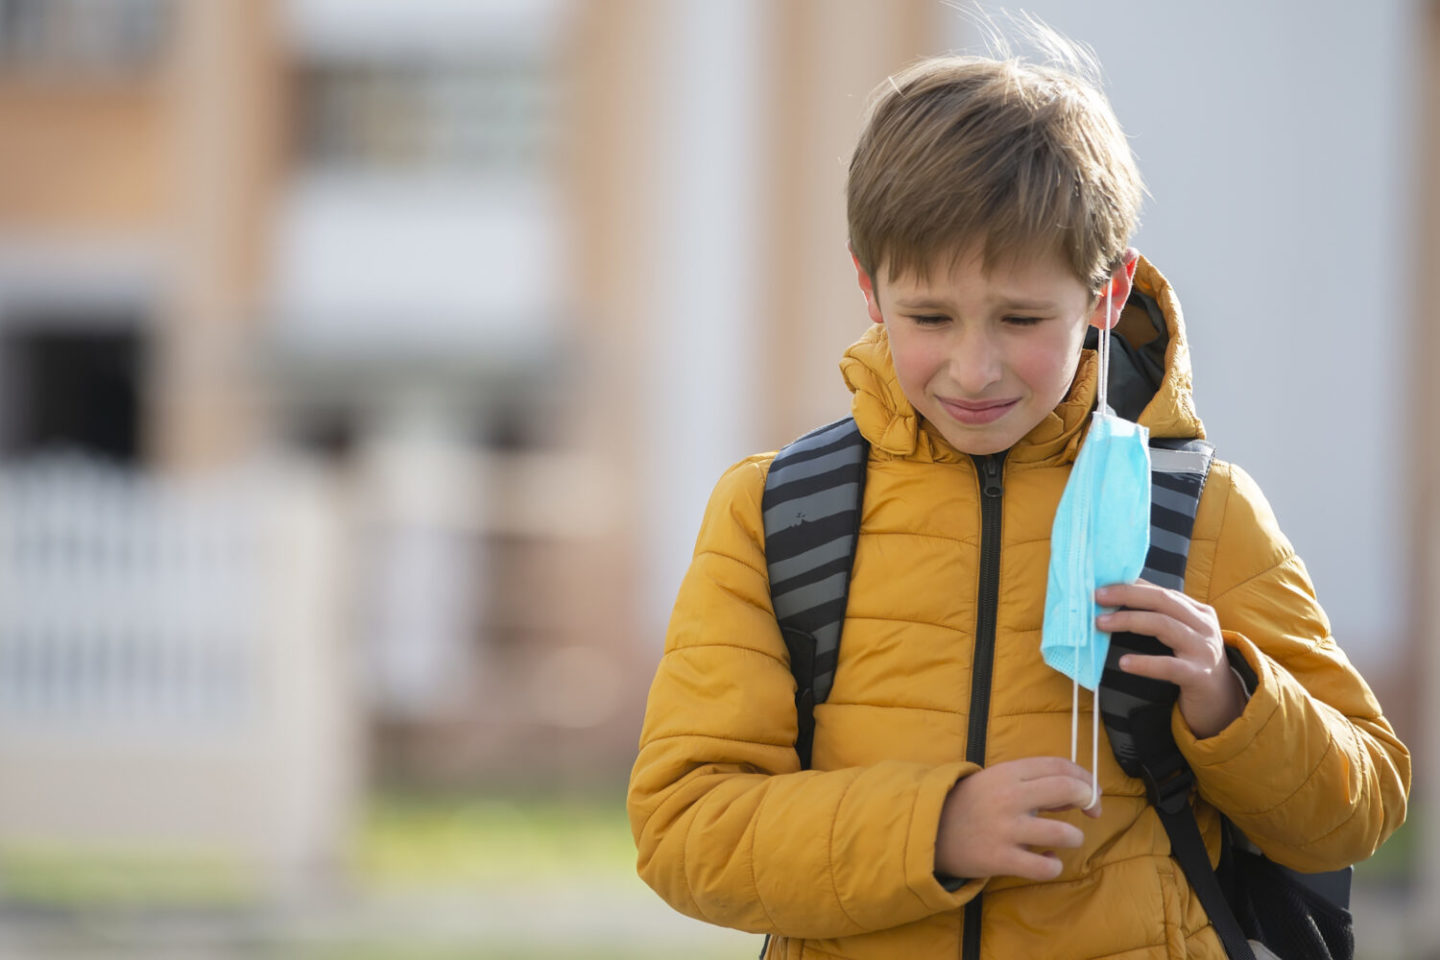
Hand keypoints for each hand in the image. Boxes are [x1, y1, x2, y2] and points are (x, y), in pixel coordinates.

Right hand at [935, 757, 1099, 881]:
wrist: (930, 829)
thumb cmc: (970, 803)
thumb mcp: (997, 781)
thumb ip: (1033, 783)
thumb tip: (1076, 793)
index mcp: (1008, 772)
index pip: (1060, 765)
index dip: (1086, 777)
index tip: (1092, 791)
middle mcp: (1009, 797)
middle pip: (1068, 790)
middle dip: (1089, 800)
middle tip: (1092, 812)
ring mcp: (1005, 829)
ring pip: (1063, 833)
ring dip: (1074, 837)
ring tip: (1066, 839)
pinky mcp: (1000, 858)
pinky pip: (1043, 867)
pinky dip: (1052, 866)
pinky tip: (1045, 861)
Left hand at [1095, 580, 1245, 738]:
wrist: (1223, 704)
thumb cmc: (1193, 665)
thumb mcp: (1181, 636)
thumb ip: (1159, 616)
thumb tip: (1118, 596)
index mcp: (1198, 612)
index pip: (1162, 591)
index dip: (1131, 586)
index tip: (1101, 584)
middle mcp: (1204, 626)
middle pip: (1163, 600)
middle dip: (1127, 595)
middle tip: (1096, 596)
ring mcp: (1204, 650)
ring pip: (1164, 625)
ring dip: (1129, 621)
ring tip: (1100, 624)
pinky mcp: (1199, 675)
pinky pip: (1169, 666)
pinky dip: (1145, 663)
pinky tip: (1124, 663)